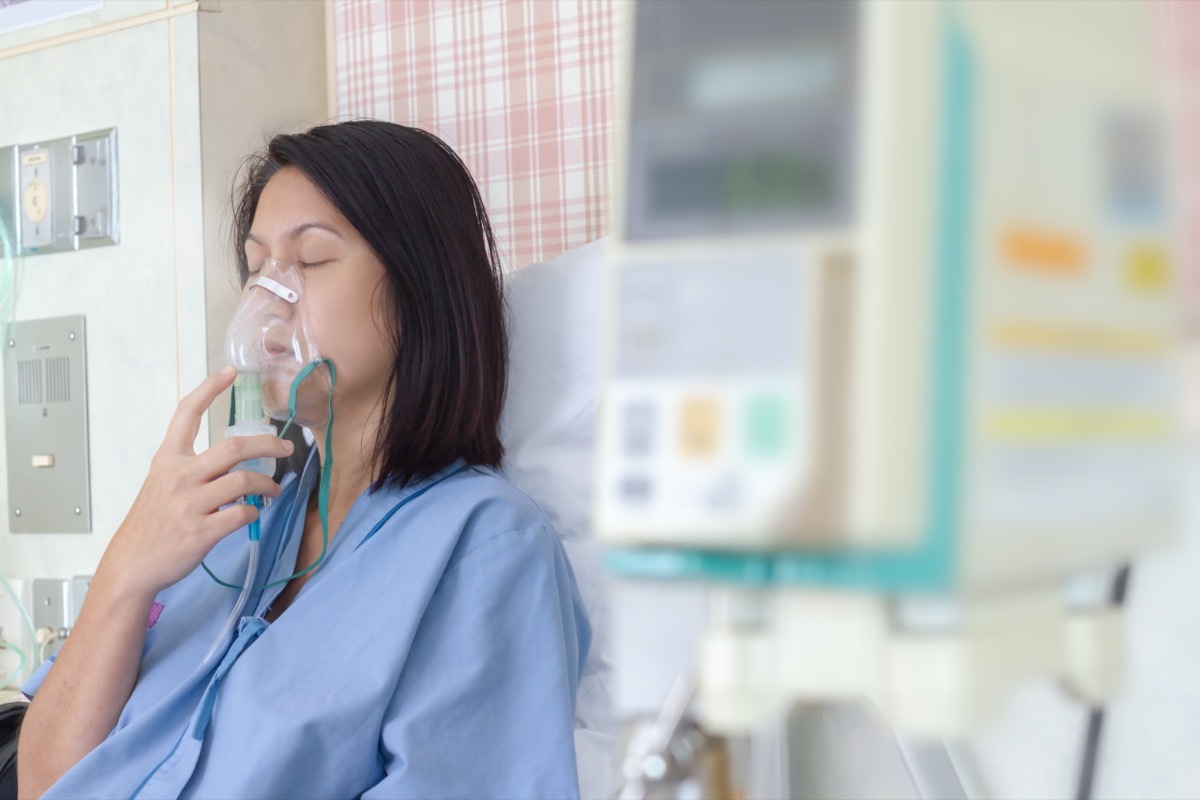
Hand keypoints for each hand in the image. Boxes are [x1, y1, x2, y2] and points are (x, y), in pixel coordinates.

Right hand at [96, 366, 293, 599]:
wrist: (132, 564)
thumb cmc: (151, 523)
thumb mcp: (160, 484)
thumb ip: (191, 468)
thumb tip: (233, 462)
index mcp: (168, 460)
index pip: (187, 413)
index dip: (209, 389)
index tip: (229, 372)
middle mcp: (179, 476)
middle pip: (235, 447)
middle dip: (268, 443)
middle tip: (285, 446)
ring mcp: (190, 504)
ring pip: (245, 480)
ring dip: (267, 483)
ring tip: (273, 488)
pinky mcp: (202, 531)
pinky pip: (243, 512)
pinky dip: (253, 510)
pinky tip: (251, 512)